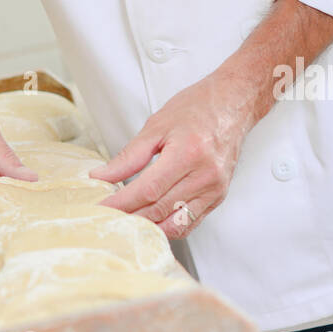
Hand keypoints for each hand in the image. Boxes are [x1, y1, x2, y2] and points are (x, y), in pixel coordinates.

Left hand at [89, 69, 256, 238]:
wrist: (233, 103)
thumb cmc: (196, 109)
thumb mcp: (157, 125)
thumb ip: (130, 156)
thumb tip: (102, 176)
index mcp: (187, 154)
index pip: (147, 190)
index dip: (120, 203)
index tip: (99, 207)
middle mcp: (205, 176)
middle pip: (159, 209)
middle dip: (129, 217)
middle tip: (106, 217)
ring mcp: (214, 190)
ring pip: (175, 224)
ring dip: (148, 227)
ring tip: (125, 223)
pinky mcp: (218, 197)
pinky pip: (190, 222)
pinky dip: (168, 227)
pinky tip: (151, 222)